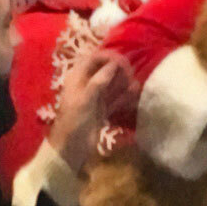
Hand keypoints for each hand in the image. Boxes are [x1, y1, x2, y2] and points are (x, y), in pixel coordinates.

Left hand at [49, 50, 135, 173]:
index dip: (107, 57)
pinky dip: (124, 95)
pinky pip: (115, 98)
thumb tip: (114, 64)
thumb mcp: (86, 99)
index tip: (124, 59)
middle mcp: (86, 84)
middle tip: (131, 71)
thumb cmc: (75, 121)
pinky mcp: (102, 109)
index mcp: (76, 78)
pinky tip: (134, 92)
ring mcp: (95, 97)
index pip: (93, 59)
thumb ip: (99, 80)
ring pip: (111, 84)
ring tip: (135, 81)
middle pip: (104, 70)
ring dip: (123, 81)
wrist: (71, 148)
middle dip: (118, 69)